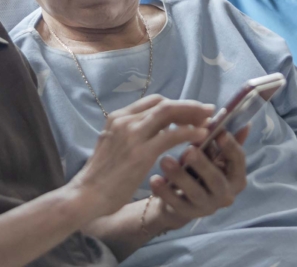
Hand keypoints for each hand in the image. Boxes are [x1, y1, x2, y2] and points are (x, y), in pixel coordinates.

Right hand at [67, 95, 214, 220]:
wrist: (86, 195)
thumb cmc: (101, 176)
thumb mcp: (113, 145)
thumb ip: (132, 134)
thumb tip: (158, 130)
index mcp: (117, 117)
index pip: (153, 101)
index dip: (176, 104)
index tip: (192, 111)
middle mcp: (124, 120)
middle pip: (164, 104)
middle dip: (188, 106)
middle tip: (207, 111)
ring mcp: (132, 134)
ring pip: (169, 113)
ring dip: (193, 114)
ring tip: (210, 120)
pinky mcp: (141, 152)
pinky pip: (171, 136)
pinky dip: (190, 132)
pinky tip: (202, 136)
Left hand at [146, 127, 248, 232]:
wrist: (179, 198)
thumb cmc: (198, 169)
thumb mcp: (209, 154)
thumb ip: (217, 139)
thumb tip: (229, 115)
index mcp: (235, 175)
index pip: (238, 160)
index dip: (230, 146)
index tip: (219, 132)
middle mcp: (225, 193)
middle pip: (216, 179)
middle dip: (203, 164)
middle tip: (188, 150)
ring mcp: (207, 206)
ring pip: (195, 192)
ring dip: (180, 176)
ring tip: (164, 160)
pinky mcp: (187, 214)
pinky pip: (176, 203)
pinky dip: (164, 192)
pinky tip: (154, 180)